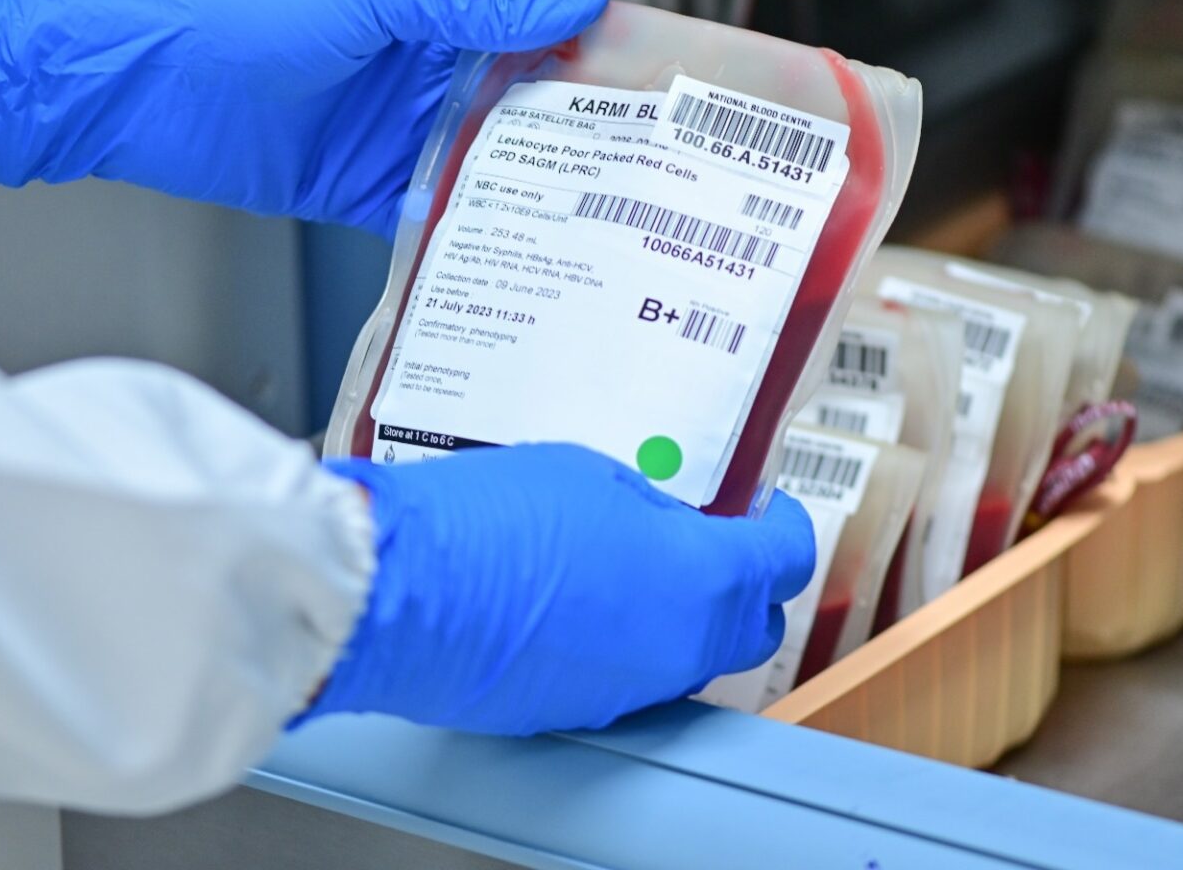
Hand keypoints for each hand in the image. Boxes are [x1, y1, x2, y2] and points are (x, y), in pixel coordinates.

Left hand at [0, 0, 610, 236]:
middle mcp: (415, 76)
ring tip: (595, 227)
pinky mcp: (357, 191)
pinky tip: (511, 256)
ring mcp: (388, 136)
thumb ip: (478, 6)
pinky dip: (464, 235)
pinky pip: (427, 217)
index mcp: (429, 13)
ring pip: (480, 170)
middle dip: (574, 142)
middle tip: (642, 176)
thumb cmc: (242, 13)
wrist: (140, 80)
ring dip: (527, 197)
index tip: (651, 91)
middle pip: (516, 112)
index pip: (529, 36)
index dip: (589, 62)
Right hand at [304, 444, 813, 734]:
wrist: (397, 591)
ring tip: (634, 563)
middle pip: (749, 625)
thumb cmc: (486, 521)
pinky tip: (580, 601)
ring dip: (679, 614)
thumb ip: (654, 505)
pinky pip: (626, 675)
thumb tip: (671, 522)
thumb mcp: (591, 473)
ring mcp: (627, 689)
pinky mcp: (577, 710)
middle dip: (742, 582)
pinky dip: (621, 640)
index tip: (766, 506)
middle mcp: (678, 649)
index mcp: (702, 580)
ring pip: (686, 655)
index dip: (782, 525)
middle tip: (712, 537)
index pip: (784, 560)